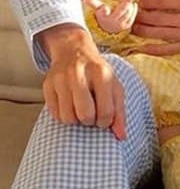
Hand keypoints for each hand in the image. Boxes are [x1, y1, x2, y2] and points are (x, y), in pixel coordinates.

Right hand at [38, 24, 125, 139]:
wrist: (75, 52)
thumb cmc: (97, 73)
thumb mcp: (114, 86)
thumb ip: (119, 111)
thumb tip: (121, 136)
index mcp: (101, 73)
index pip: (106, 111)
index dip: (105, 122)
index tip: (104, 118)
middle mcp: (80, 73)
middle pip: (85, 116)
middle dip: (90, 121)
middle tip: (91, 113)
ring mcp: (61, 78)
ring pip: (68, 118)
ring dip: (75, 120)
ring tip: (80, 108)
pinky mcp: (48, 85)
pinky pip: (55, 114)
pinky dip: (63, 115)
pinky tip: (69, 105)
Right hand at [84, 0, 137, 33]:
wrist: (109, 27)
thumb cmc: (104, 15)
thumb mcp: (98, 8)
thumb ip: (93, 3)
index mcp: (104, 15)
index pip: (103, 12)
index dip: (104, 10)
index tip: (104, 7)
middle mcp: (112, 20)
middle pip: (121, 10)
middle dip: (127, 2)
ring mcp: (120, 24)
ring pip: (128, 12)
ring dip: (130, 5)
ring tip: (129, 0)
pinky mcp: (127, 25)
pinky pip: (133, 15)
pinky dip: (134, 8)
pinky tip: (132, 5)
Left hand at [130, 0, 179, 54]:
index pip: (160, 2)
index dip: (146, 2)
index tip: (137, 1)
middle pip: (155, 19)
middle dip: (140, 17)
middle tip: (129, 15)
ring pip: (159, 34)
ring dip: (142, 31)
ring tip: (131, 28)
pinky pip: (168, 50)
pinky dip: (153, 50)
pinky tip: (142, 48)